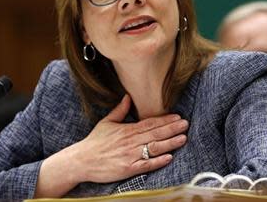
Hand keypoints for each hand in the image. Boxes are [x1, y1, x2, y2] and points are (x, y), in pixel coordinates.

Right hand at [74, 94, 188, 182]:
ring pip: (154, 148)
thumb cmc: (94, 142)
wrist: (81, 160)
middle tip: (186, 125)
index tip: (178, 117)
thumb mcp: (106, 122)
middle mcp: (130, 141)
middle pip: (155, 134)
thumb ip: (120, 110)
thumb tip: (128, 97)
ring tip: (183, 139)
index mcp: (127, 130)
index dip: (165, 120)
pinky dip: (158, 161)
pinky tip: (169, 157)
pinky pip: (146, 165)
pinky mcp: (127, 169)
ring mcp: (129, 155)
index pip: (150, 123)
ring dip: (170, 143)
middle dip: (172, 129)